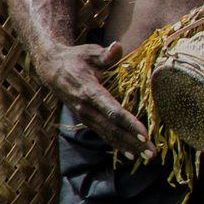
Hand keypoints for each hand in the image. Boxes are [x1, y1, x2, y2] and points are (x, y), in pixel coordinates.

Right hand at [36, 39, 150, 157]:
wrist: (51, 68)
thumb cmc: (77, 58)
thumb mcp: (90, 52)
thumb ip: (106, 54)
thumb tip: (118, 46)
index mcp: (89, 91)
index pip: (112, 111)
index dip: (129, 123)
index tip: (145, 134)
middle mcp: (86, 108)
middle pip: (113, 129)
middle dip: (133, 142)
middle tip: (152, 153)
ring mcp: (85, 116)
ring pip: (108, 135)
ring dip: (128, 147)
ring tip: (147, 157)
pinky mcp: (86, 120)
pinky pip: (104, 134)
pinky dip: (118, 145)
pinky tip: (132, 155)